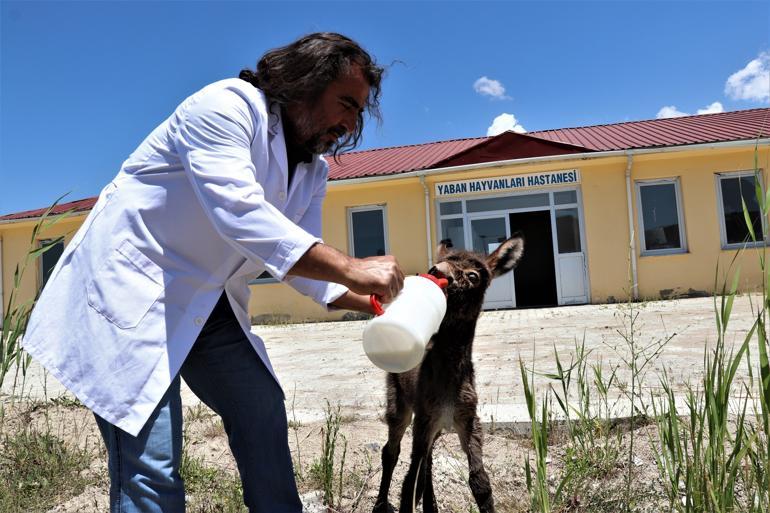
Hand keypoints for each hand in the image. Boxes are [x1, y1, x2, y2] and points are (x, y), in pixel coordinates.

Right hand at [288, 243, 404, 302]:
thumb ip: (386, 274)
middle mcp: (393, 267)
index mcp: (392, 261)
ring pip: (394, 293)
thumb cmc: (358, 270)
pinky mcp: (385, 284)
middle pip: (399, 286)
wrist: (348, 270)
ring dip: (384, 295)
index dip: (392, 285)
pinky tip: (373, 292)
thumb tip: (391, 285)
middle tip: (378, 290)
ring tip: (373, 289)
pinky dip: (381, 299)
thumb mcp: (377, 268)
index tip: (386, 288)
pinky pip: (388, 298)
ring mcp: (390, 275)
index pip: (400, 278)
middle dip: (390, 291)